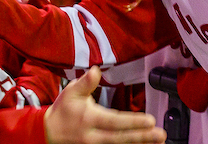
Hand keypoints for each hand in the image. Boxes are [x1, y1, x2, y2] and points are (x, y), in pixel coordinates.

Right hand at [44, 66, 165, 143]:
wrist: (47, 134)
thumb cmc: (63, 111)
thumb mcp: (71, 92)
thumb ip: (85, 83)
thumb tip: (96, 70)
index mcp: (89, 119)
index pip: (114, 121)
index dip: (132, 122)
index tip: (150, 120)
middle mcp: (93, 136)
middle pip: (120, 138)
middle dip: (142, 137)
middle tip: (160, 135)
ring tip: (158, 143)